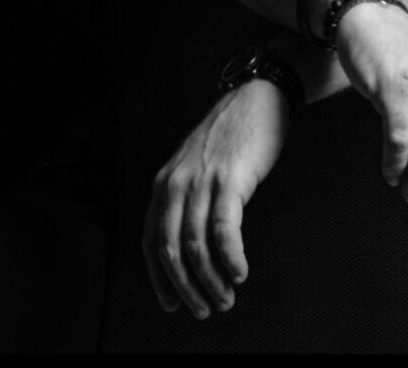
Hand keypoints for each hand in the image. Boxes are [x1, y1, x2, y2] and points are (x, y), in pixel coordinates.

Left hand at [142, 79, 288, 318]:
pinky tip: (239, 272)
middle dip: (186, 288)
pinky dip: (230, 258)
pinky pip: (224, 230)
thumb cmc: (231, 134)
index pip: (151, 241)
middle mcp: (176, 184)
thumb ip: (185, 196)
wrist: (257, 97)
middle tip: (205, 309)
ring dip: (210, 281)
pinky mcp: (230, 179)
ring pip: (196, 246)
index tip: (173, 303)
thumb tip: (188, 242)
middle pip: (171, 250)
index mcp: (164, 183)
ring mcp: (202, 181)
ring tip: (226, 298)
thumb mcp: (194, 164)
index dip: (160, 278)